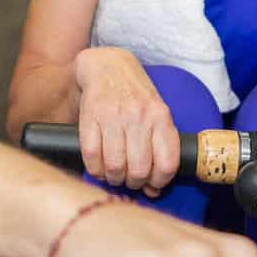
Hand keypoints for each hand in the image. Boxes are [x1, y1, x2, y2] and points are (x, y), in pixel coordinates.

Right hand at [73, 47, 180, 195]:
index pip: (166, 164)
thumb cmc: (135, 95)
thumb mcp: (156, 114)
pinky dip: (95, 170)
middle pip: (138, 170)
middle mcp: (139, 116)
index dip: (159, 182)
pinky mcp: (90, 117)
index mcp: (160, 116)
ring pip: (114, 167)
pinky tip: (99, 167)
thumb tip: (153, 190)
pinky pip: (92, 157)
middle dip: (133, 183)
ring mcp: (113, 116)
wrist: (107, 66)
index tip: (152, 183)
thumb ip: (159, 148)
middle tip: (129, 179)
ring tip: (114, 174)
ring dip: (113, 178)